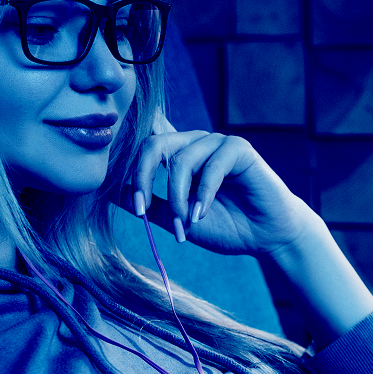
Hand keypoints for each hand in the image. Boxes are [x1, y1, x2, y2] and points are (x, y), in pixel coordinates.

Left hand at [126, 124, 327, 260]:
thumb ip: (145, 203)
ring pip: (180, 160)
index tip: (107, 175)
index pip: (145, 137)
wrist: (265, 237)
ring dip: (177, 199)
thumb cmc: (224, 225)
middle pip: (153, 144)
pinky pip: (211, 166)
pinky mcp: (239, 149)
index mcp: (177, 153)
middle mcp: (194, 142)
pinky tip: (202, 215)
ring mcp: (216, 142)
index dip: (125, 146)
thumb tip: (107, 193)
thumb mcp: (174, 217)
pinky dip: (202, 195)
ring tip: (184, 225)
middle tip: (139, 212)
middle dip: (141, 179)